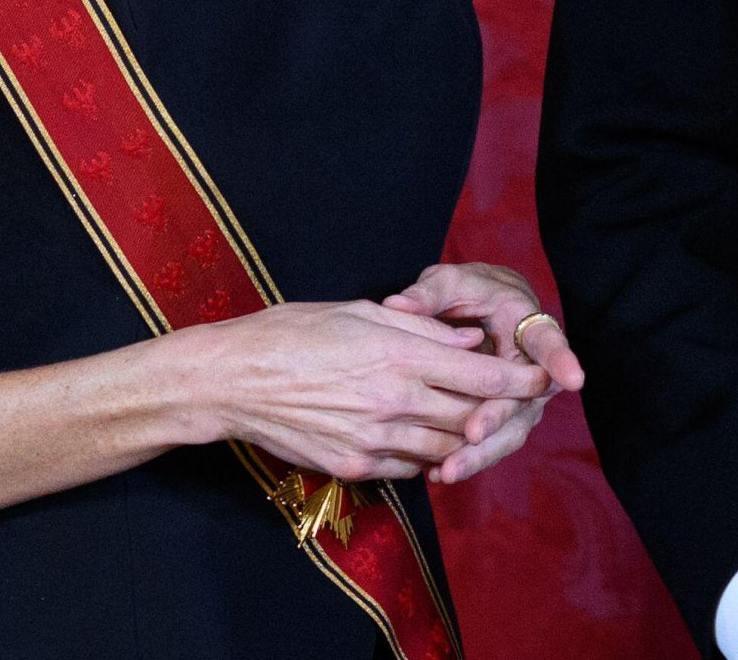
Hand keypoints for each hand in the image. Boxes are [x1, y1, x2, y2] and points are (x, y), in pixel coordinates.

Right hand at [194, 297, 549, 482]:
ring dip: (462, 438)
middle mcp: (394, 401)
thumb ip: (417, 327)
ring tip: (466, 422)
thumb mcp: (356, 312)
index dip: (520, 380)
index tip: (544, 378)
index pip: (480, 376)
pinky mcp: (357, 466)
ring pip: (446, 450)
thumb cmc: (291, 331)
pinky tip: (419, 438)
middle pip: (471, 418)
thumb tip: (466, 339)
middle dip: (497, 413)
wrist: (236, 379)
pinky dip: (425, 455)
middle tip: (510, 403)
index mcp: (396, 354)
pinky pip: (410, 468)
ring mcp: (376, 440)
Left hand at [382, 263, 584, 483]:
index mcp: (526, 324)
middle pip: (523, 399)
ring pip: (508, 431)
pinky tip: (438, 472)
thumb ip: (429, 294)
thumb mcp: (452, 281)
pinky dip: (468, 458)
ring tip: (448, 469)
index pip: (546, 342)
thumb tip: (396, 304)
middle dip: (497, 418)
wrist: (488, 309)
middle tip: (473, 435)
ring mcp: (522, 398)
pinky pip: (492, 442)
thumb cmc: (471, 291)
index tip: (572, 379)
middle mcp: (533, 367)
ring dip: (480, 453)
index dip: (560, 360)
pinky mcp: (505, 418)